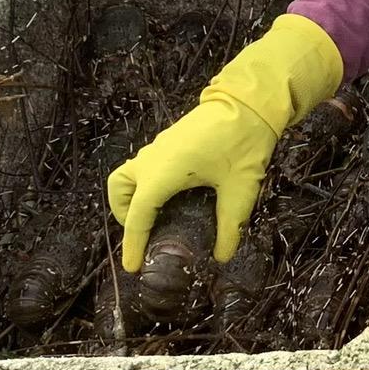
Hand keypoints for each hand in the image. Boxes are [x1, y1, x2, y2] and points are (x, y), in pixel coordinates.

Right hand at [107, 14, 343, 268]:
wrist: (248, 102)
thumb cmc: (243, 144)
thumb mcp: (241, 190)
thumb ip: (230, 226)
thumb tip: (223, 256)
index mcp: (163, 173)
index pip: (138, 215)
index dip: (133, 243)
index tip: (132, 267)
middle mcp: (152, 159)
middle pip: (119, 190)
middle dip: (125, 216)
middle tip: (147, 236)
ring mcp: (157, 147)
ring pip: (127, 175)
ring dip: (132, 198)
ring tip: (156, 219)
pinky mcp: (167, 142)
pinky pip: (143, 167)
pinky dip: (145, 185)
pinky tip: (174, 199)